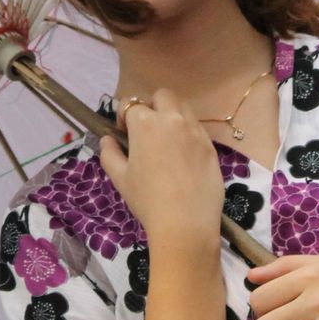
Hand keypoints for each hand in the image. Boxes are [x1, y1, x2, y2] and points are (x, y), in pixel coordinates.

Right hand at [100, 89, 223, 244]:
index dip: (124, 116)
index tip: (124, 133)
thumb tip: (107, 139)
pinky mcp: (210, 145)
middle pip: (162, 96)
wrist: (185, 223)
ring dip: (173, 116)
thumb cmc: (147, 200)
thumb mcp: (119, 178)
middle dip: (152, 106)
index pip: (130, 104)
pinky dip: (189, 134)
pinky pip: (198, 128)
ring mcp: (195, 130)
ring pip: (183, 108)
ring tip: (168, 141)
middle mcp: (171, 119)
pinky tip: (185, 157)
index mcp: (145, 123)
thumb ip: (109, 153)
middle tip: (148, 131)